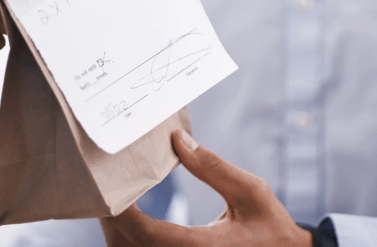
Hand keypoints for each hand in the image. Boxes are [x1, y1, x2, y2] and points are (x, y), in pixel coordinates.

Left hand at [101, 130, 311, 246]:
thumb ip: (213, 167)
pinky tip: (131, 221)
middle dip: (113, 221)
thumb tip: (177, 140)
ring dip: (119, 233)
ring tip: (115, 201)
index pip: (148, 234)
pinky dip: (133, 241)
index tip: (111, 187)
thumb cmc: (271, 226)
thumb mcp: (251, 191)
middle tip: (105, 189)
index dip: (122, 213)